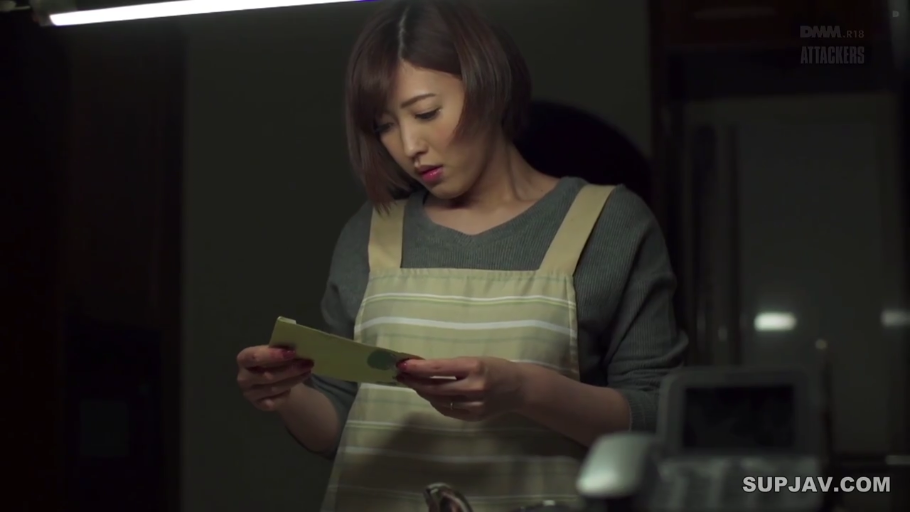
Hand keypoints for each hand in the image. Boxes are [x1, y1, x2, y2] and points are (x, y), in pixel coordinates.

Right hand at [237, 346, 312, 411]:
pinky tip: (296, 385)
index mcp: (243, 359)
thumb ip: (280, 349)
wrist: (276, 379)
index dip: (273, 355)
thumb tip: (295, 348)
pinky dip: (286, 394)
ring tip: (307, 371)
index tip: (292, 352)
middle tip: (308, 363)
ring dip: (293, 380)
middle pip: (267, 375)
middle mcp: (243, 377)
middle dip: (289, 369)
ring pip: (273, 389)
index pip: (254, 357)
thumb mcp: (275, 351)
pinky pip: (274, 402)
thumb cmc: (275, 361)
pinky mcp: (258, 405)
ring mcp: (249, 393)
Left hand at [396, 357, 527, 420]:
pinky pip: (447, 410)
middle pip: (435, 387)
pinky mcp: (474, 417)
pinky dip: (436, 402)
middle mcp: (474, 387)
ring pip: (439, 400)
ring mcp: (474, 405)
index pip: (439, 368)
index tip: (402, 364)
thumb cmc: (495, 368)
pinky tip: (430, 395)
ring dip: (423, 392)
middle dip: (415, 381)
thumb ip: (451, 366)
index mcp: (474, 367)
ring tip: (413, 383)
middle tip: (401, 375)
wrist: (518, 388)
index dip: (418, 367)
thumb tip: (421, 367)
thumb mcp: (475, 360)